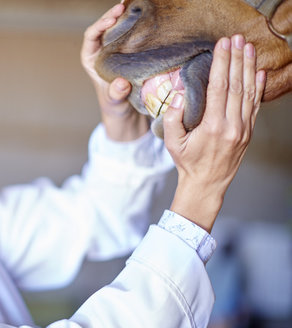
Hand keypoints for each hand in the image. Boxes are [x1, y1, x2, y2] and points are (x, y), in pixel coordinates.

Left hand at [81, 4, 148, 140]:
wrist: (129, 112)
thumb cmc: (116, 106)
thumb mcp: (115, 102)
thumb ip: (115, 93)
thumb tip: (120, 83)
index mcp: (91, 58)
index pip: (91, 36)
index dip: (100, 25)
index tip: (111, 20)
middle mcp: (101, 50)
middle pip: (105, 26)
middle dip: (114, 14)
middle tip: (125, 6)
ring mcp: (116, 49)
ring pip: (119, 27)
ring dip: (128, 16)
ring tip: (138, 5)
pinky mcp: (130, 51)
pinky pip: (133, 34)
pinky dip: (139, 25)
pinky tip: (148, 17)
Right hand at [163, 35, 265, 231]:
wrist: (207, 184)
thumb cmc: (188, 163)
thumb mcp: (172, 143)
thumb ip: (172, 118)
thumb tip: (177, 96)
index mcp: (212, 127)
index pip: (219, 88)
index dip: (221, 64)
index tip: (222, 46)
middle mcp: (232, 126)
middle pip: (236, 85)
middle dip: (236, 59)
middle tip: (236, 39)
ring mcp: (243, 129)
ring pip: (249, 92)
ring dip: (249, 67)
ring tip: (248, 48)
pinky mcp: (248, 132)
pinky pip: (255, 105)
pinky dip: (258, 86)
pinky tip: (258, 71)